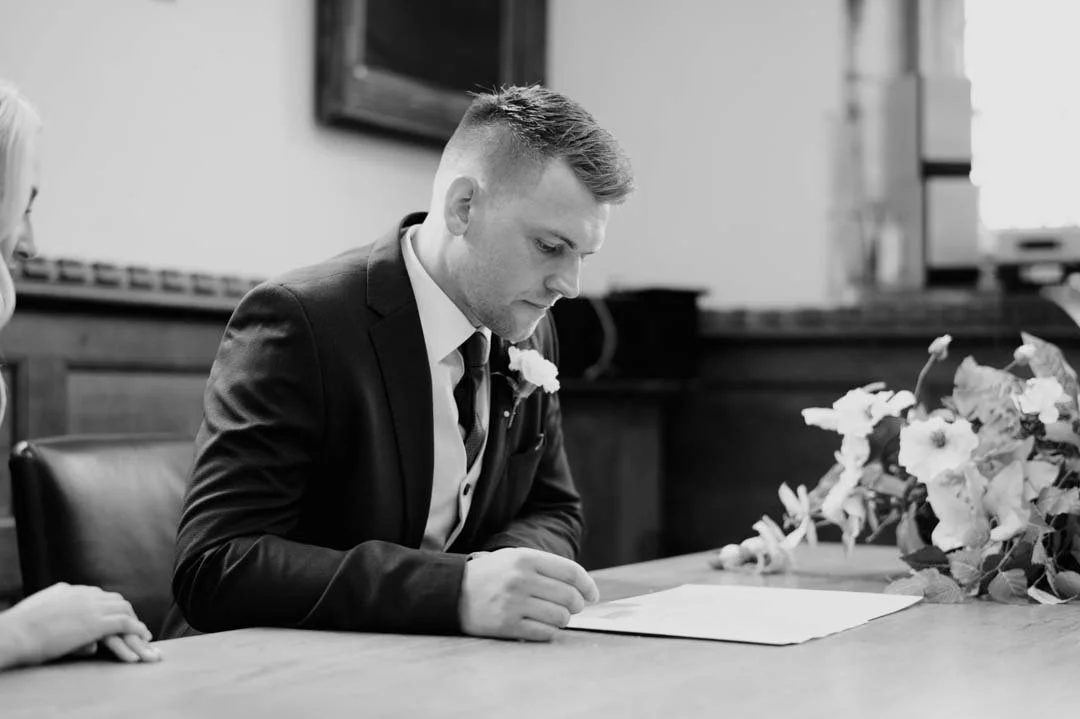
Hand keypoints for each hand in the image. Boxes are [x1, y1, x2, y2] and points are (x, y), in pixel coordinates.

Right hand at [0, 583, 160, 668]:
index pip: (96, 595)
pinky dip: (136, 628)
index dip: (107, 606)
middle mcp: (82, 594)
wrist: (15, 633)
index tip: (113, 616)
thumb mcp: (41, 615)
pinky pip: (124, 622)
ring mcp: (90, 607)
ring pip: (122, 608)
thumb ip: (59, 616)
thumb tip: (63, 618)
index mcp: (68, 590)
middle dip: (124, 612)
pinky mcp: (95, 623)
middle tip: (133, 624)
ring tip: (142, 633)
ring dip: (134, 620)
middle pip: (113, 599)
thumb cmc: (20, 630)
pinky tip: (143, 636)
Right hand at [458, 547, 598, 641]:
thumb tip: (582, 587)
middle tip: (572, 608)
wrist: (452, 592)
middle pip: (569, 596)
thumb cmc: (491, 575)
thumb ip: (546, 567)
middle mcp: (521, 579)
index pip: (571, 572)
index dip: (588, 585)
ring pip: (560, 617)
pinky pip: (544, 633)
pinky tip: (542, 626)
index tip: (592, 595)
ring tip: (554, 616)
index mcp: (525, 558)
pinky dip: (549, 632)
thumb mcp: (515, 558)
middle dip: (577, 605)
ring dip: (563, 620)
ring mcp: (514, 603)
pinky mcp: (507, 626)